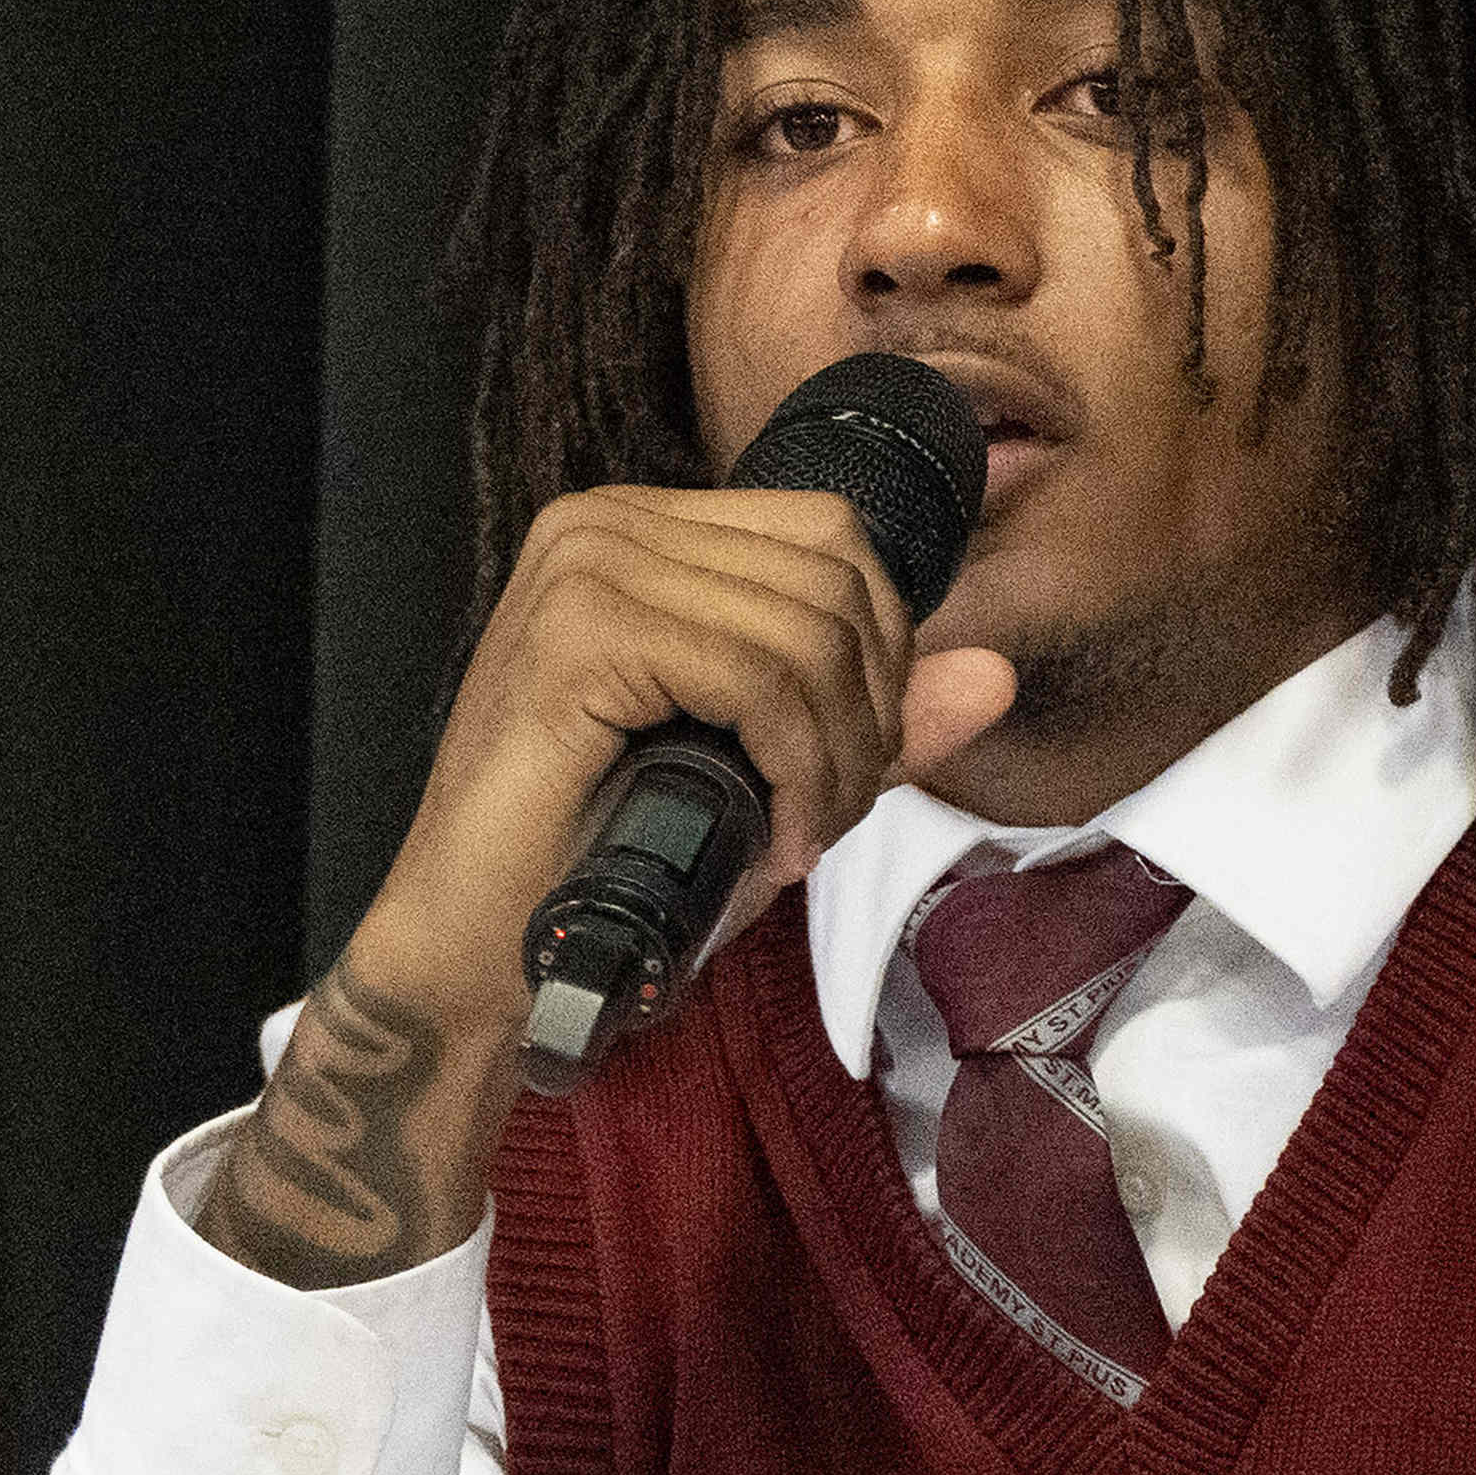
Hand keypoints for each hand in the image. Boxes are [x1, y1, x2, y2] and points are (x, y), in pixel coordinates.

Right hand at [196, 485, 1014, 1286]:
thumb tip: (995, 674)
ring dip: (835, 754)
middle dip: (867, 710)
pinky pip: (755, 677)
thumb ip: (870, 714)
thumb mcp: (766, 773)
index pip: (831, 535)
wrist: (480, 949)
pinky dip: (794, 767)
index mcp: (638, 530)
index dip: (882, 650)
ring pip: (805, 631)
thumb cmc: (604, 863)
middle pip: (832, 574)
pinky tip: (773, 841)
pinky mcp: (577, 637)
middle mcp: (600, 524)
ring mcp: (582, 570)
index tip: (848, 763)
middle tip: (829, 812)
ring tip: (802, 835)